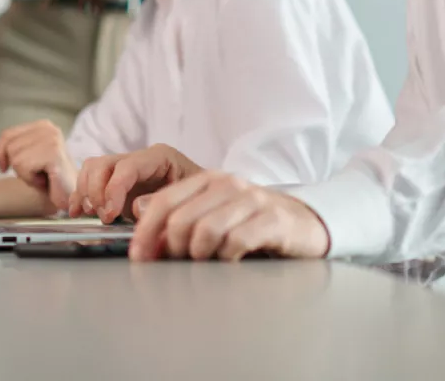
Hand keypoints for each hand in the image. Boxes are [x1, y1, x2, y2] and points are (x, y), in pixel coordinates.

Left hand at [0, 120, 76, 210]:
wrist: (71, 194)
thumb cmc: (50, 178)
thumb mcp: (30, 156)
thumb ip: (16, 146)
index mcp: (42, 126)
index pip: (6, 134)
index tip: (4, 167)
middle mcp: (48, 128)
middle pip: (9, 147)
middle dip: (18, 166)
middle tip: (37, 172)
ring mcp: (52, 140)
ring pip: (15, 158)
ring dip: (26, 174)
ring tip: (42, 175)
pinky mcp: (53, 154)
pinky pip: (24, 167)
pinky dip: (31, 179)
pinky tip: (46, 180)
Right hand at [67, 144, 201, 222]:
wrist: (206, 201)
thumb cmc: (202, 199)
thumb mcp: (190, 199)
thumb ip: (161, 202)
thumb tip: (135, 207)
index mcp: (159, 157)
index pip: (127, 166)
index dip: (113, 189)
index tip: (110, 214)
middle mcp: (139, 159)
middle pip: (103, 164)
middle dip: (97, 191)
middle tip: (104, 216)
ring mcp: (126, 170)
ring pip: (92, 168)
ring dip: (86, 192)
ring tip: (92, 214)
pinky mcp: (116, 184)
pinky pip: (90, 180)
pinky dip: (81, 195)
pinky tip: (77, 211)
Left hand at [128, 170, 330, 261]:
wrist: (306, 222)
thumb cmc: (253, 223)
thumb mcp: (215, 216)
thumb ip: (183, 225)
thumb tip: (149, 248)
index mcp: (207, 180)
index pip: (164, 202)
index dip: (146, 232)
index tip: (139, 257)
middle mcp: (227, 184)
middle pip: (181, 219)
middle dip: (173, 249)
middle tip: (180, 264)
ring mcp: (251, 199)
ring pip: (206, 231)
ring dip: (199, 256)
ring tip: (206, 264)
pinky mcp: (272, 219)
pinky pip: (236, 241)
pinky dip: (227, 258)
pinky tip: (231, 262)